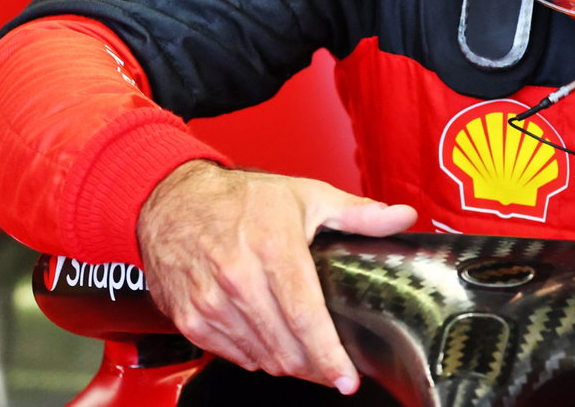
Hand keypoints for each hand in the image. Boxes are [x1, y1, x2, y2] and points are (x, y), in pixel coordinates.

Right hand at [136, 160, 417, 392]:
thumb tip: (400, 218)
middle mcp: (239, 279)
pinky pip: (232, 355)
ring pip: (260, 356)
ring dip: (287, 364)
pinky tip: (269, 344)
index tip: (346, 378)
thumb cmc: (240, 198)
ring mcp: (211, 302)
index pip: (306, 318)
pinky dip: (255, 357)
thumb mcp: (306, 195)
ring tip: (305, 357)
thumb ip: (357, 213)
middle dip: (315, 366)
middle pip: (285, 346)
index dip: (329, 356)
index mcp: (273, 250)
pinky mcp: (191, 318)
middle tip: (332, 368)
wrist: (173, 200)